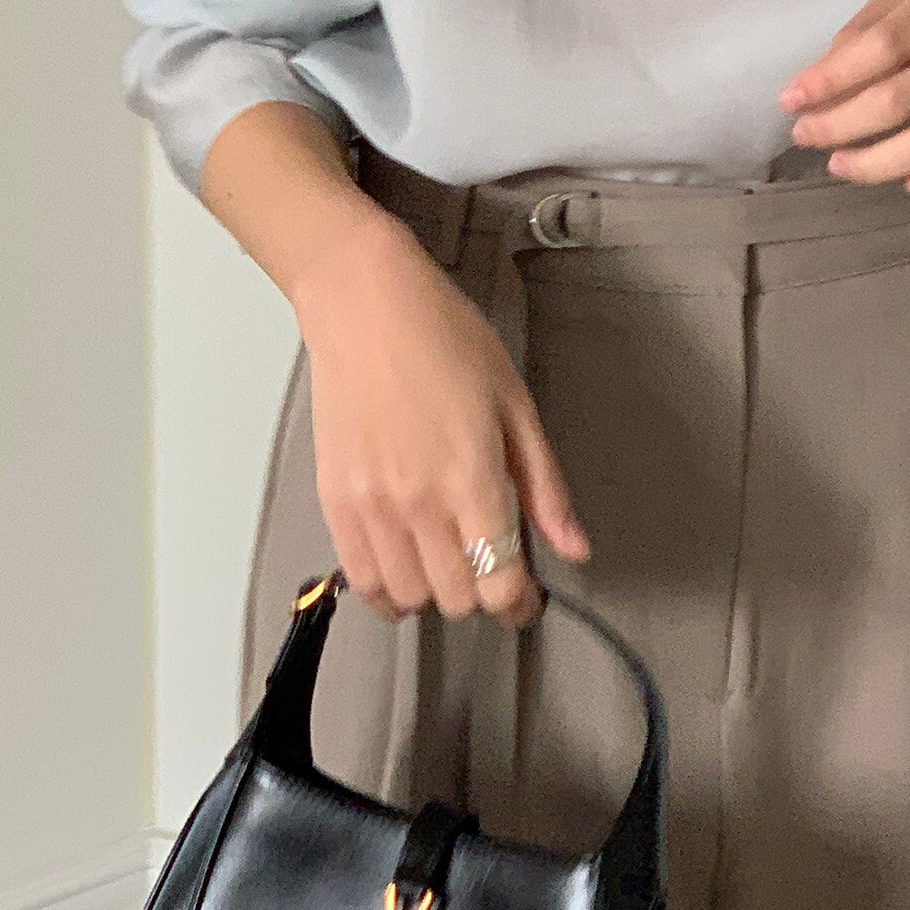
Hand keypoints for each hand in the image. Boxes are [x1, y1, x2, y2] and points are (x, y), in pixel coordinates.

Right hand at [288, 206, 592, 627]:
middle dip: (484, 591)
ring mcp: (370, 506)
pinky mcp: (335, 501)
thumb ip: (544, 486)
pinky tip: (407, 567)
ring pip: (409, 597)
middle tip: (491, 561)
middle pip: (458, 598)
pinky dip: (388, 589)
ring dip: (436, 591)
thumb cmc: (447, 339)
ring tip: (448, 557)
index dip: (519, 603)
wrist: (366, 306)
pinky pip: (361, 579)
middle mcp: (418, 503)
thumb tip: (575, 548)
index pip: (498, 583)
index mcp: (471, 477)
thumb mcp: (516, 402)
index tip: (526, 594)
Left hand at [777, 0, 909, 199]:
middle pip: (899, 99)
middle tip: (805, 135)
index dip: (829, 80)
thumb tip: (818, 80)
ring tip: (840, 164)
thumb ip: (866, 30)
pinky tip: (903, 181)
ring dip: (875, 164)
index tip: (790, 101)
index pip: (880, 46)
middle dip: (840, 125)